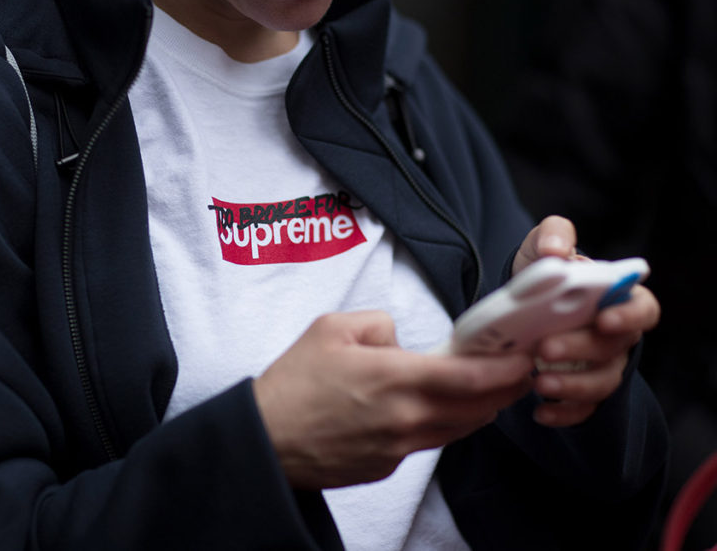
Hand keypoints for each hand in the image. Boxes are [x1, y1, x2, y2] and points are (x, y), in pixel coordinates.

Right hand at [252, 310, 533, 489]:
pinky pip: (426, 443)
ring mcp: (398, 448)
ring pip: (458, 430)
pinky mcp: (387, 466)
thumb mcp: (330, 328)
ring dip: (479, 409)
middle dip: (505, 390)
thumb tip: (400, 338)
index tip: (524, 357)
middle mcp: (405, 418)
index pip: (471, 378)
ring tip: (484, 388)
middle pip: (478, 409)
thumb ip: (378, 323)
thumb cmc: (292, 384)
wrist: (266, 440)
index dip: (507, 369)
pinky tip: (429, 408)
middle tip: (516, 370)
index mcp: (394, 378)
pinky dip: (439, 424)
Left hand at [512, 216, 660, 426]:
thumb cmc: (544, 272)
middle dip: (582, 349)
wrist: (518, 302)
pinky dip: (564, 413)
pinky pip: (582, 408)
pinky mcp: (580, 390)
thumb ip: (553, 235)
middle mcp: (614, 336)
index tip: (604, 319)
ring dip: (574, 385)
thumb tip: (555, 250)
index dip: (629, 316)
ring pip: (602, 383)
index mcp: (616, 299)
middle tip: (545, 347)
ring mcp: (600, 365)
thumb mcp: (542, 246)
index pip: (642, 309)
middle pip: (614, 348)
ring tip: (539, 382)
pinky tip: (540, 412)